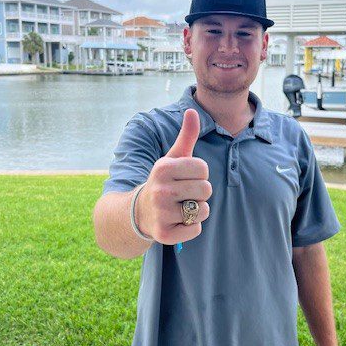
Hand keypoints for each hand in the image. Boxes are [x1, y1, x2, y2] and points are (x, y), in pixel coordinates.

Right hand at [136, 109, 211, 243]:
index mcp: (163, 167)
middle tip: (183, 194)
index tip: (184, 177)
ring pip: (203, 210)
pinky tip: (176, 222)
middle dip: (200, 193)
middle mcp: (160, 190)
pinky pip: (196, 230)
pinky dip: (190, 227)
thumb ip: (186, 135)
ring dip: (197, 211)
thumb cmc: (164, 181)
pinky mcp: (164, 234)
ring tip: (180, 207)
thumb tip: (192, 110)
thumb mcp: (172, 157)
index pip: (203, 168)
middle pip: (206, 190)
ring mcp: (161, 213)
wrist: (139, 212)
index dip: (198, 174)